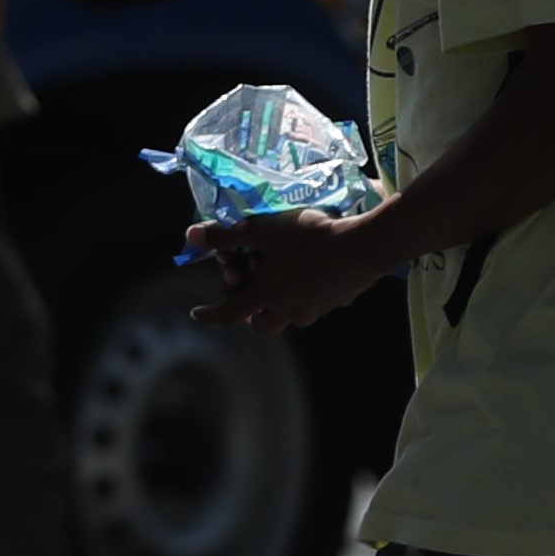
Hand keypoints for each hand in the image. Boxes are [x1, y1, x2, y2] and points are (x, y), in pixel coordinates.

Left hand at [194, 203, 390, 336]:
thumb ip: (227, 234)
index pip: (228, 314)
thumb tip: (190, 236)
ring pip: (289, 318)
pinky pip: (315, 306)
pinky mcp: (337, 302)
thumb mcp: (263, 230)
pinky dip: (305, 295)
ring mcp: (315, 309)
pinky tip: (312, 274)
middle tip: (250, 293)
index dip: (209, 315)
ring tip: (282, 280)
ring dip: (279, 306)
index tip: (197, 313)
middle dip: (250, 314)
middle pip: (261, 325)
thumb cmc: (309, 237)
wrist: (363, 247)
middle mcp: (288, 310)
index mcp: (266, 296)